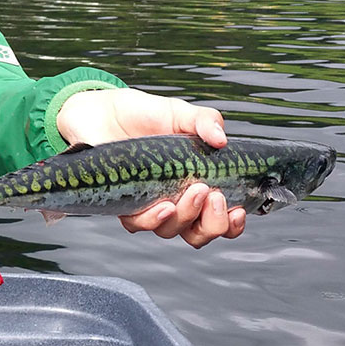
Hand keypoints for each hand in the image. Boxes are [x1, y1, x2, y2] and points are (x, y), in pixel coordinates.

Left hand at [56, 87, 244, 247]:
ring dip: (187, 217)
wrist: (104, 111)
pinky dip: (154, 219)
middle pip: (200, 234)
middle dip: (213, 223)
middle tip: (213, 195)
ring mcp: (149, 204)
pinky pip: (139, 224)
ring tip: (193, 190)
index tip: (239, 209)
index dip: (232, 224)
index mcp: (196, 185)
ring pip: (172, 231)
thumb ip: (205, 121)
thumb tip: (222, 138)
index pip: (220, 219)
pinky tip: (162, 205)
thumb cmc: (145, 115)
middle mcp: (175, 202)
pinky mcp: (123, 203)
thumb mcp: (180, 114)